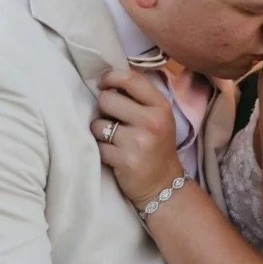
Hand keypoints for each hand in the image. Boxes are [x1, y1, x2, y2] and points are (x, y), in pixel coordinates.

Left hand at [92, 70, 182, 205]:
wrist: (164, 185)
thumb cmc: (157, 147)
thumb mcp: (159, 118)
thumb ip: (139, 99)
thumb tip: (108, 82)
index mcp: (160, 107)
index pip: (130, 79)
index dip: (110, 77)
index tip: (103, 84)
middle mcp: (151, 121)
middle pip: (107, 100)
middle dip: (103, 109)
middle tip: (112, 120)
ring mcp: (138, 141)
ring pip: (98, 124)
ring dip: (100, 132)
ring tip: (113, 140)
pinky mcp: (125, 160)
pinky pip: (98, 146)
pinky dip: (101, 150)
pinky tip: (113, 155)